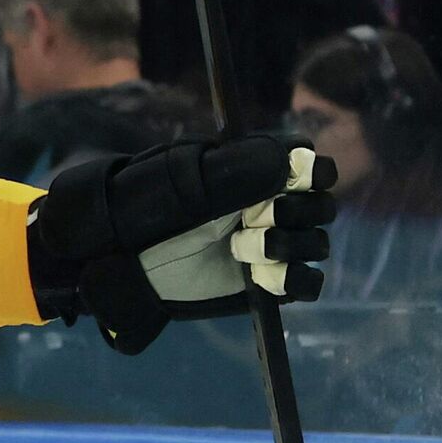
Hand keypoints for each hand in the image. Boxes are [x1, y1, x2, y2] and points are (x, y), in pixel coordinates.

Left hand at [27, 133, 336, 353]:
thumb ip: (238, 169)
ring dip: (287, 245)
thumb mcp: (185, 182)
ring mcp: (271, 243)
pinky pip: (307, 283)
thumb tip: (293, 159)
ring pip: (316, 243)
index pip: (307, 162)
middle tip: (254, 219)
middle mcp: (268, 203)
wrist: (120, 258)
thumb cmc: (145, 208)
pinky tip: (263, 276)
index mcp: (252, 169)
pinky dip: (295, 280)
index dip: (312, 171)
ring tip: (240, 249)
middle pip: (321, 204)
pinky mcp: (268, 282)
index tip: (299, 179)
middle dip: (296, 211)